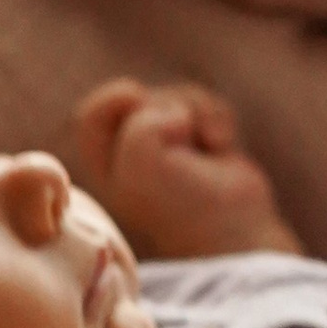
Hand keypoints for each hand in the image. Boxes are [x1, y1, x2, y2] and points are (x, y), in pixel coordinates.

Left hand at [70, 77, 300, 256]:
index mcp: (105, 165)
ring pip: (176, 98)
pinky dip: (216, 118)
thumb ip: (142, 119)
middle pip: (141, 98)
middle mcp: (133, 156)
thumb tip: (180, 115)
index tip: (140, 109)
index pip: (93, 114)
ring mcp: (169, 149)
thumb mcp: (141, 160)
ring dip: (196, 112)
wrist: (233, 229)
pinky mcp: (202, 144)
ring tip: (209, 144)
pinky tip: (221, 145)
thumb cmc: (180, 204)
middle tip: (182, 136)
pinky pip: (204, 107)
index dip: (116, 102)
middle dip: (166, 107)